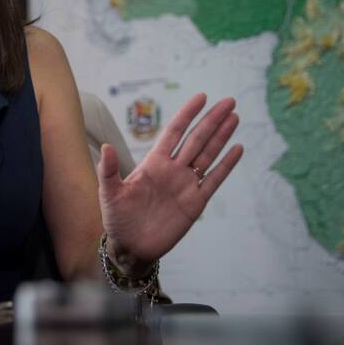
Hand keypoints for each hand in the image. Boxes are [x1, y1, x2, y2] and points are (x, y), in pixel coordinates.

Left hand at [97, 93, 242, 268]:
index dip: (187, 114)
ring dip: (221, 137)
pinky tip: (237, 149)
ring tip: (234, 117)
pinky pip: (214, 180)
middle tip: (228, 101)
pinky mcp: (195, 203)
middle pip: (196, 139)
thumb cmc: (117, 218)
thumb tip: (106, 147)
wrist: (131, 247)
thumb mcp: (109, 193)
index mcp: (153, 163)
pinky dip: (226, 165)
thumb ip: (108, 170)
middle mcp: (172, 170)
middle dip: (212, 120)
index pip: (174, 132)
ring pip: (208, 155)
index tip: (201, 97)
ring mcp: (186, 185)